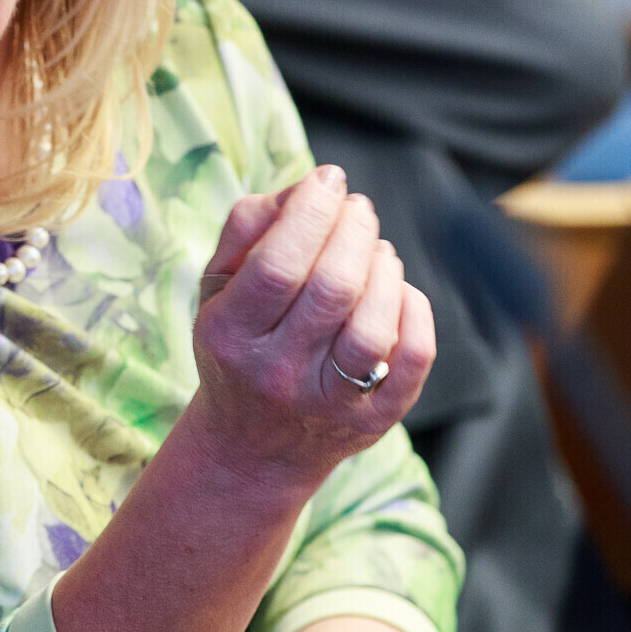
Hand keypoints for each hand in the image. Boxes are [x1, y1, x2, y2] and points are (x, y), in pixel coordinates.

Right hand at [186, 165, 434, 488]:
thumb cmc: (238, 347)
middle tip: (357, 208)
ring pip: (375, 325)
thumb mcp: (215, 289)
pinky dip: (415, 310)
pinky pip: (413, 358)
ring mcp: (328, 404)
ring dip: (384, 268)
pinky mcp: (373, 422)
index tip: (328, 180)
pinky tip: (397, 293)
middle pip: (333, 288)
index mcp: (230, 336)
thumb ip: (246, 228)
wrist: (252, 450)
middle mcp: (277, 374)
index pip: (277, 265)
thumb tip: (308, 190)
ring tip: (374, 250)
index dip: (311, 212)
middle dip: (354, 229)